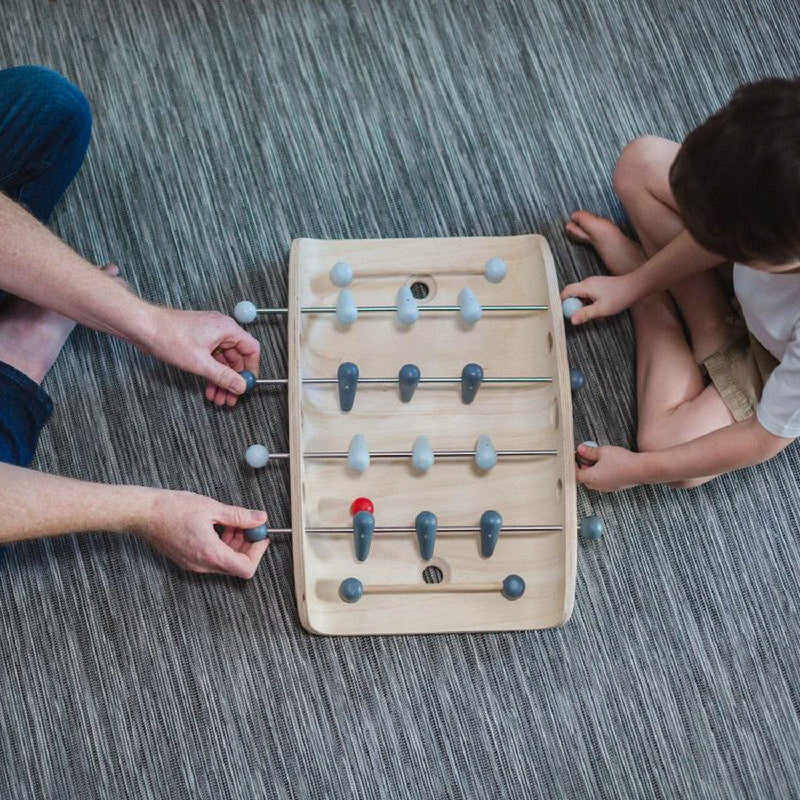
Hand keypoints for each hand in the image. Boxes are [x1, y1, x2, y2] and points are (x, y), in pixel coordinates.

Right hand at [136, 490, 268, 577]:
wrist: (143, 513)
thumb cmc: (172, 509)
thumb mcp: (212, 508)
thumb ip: (239, 516)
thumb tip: (260, 519)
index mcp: (210, 553)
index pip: (245, 568)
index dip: (258, 553)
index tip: (260, 536)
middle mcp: (201, 565)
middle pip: (236, 566)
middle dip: (247, 546)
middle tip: (248, 526)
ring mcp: (193, 564)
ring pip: (224, 562)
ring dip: (234, 544)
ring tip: (232, 522)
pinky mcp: (187, 560)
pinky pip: (212, 558)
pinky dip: (221, 545)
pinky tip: (218, 526)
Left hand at [142, 307, 259, 404]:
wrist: (144, 327)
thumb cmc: (169, 335)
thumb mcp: (200, 362)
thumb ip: (223, 376)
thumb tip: (240, 385)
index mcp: (226, 329)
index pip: (251, 348)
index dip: (252, 368)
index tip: (248, 384)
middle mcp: (220, 330)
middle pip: (237, 358)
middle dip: (234, 380)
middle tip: (231, 397)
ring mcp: (209, 336)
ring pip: (223, 362)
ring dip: (221, 380)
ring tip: (218, 397)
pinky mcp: (198, 342)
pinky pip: (211, 360)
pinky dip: (211, 374)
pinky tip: (208, 388)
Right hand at [560, 274, 638, 323]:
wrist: (635, 287)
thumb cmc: (621, 296)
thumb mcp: (601, 309)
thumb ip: (585, 314)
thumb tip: (572, 320)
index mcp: (586, 286)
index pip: (566, 292)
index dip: (562, 302)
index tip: (565, 313)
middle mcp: (588, 283)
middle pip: (573, 295)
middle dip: (576, 307)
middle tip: (582, 317)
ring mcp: (593, 284)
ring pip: (582, 297)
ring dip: (586, 307)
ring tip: (598, 314)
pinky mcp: (599, 286)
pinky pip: (589, 296)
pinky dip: (592, 304)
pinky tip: (602, 310)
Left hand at [575, 443, 641, 491]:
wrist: (642, 469)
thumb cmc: (623, 462)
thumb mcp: (602, 451)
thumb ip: (589, 451)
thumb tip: (581, 449)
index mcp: (591, 478)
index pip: (575, 473)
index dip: (573, 464)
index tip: (574, 457)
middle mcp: (597, 485)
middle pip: (583, 477)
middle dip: (582, 466)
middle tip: (585, 455)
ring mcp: (606, 487)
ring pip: (593, 479)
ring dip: (592, 469)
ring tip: (598, 457)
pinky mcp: (614, 486)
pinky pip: (602, 480)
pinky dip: (601, 472)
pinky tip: (607, 463)